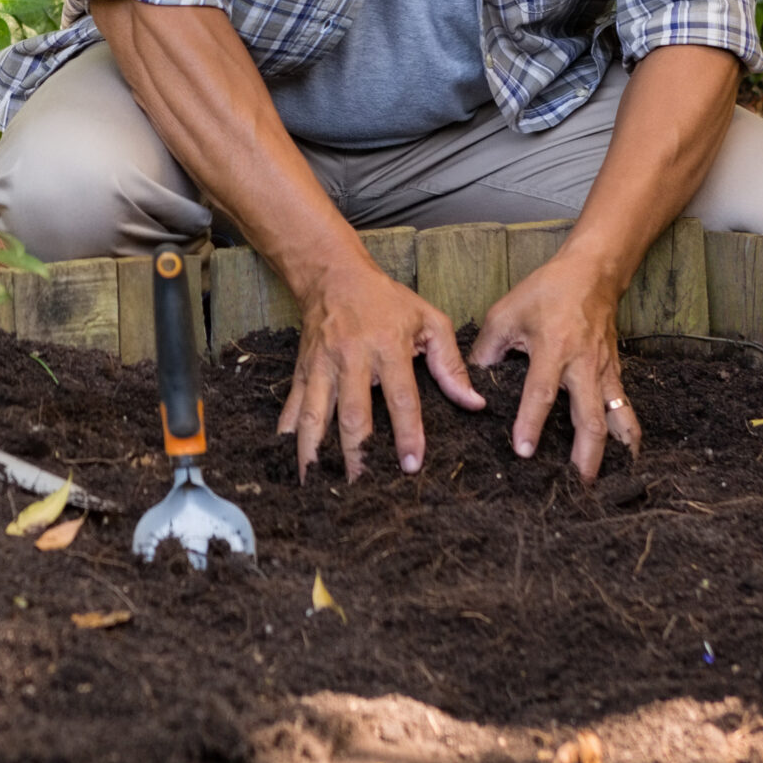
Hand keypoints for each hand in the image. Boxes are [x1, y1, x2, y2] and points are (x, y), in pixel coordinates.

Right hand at [279, 261, 485, 480]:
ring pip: (316, 415)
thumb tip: (474, 403)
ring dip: (316, 452)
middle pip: (354, 414)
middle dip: (358, 454)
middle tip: (363, 487)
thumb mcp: (429, 320)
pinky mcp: (301, 370)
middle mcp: (352, 358)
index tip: (412, 465)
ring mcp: (322, 366)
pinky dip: (288, 435)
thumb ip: (451, 363)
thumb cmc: (385, 299)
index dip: (408, 433)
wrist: (333, 275)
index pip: (401, 398)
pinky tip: (288, 461)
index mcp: (387, 347)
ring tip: (317, 485)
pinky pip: (292, 406)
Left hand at [469, 259, 637, 481]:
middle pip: (589, 418)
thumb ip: (486, 348)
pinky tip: (627, 455)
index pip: (541, 393)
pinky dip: (626, 433)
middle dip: (585, 454)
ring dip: (612, 451)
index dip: (531, 423)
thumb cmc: (546, 291)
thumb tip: (471, 381)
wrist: (592, 273)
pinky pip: (624, 407)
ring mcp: (604, 371)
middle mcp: (583, 365)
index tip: (524, 452)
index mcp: (554, 349)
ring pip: (615, 418)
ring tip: (605, 479)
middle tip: (576, 484)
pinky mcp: (615, 373)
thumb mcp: (506, 311)